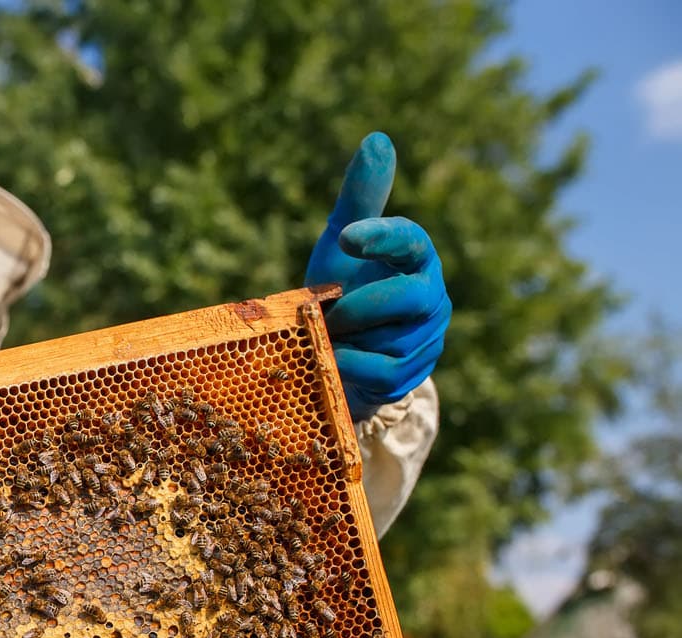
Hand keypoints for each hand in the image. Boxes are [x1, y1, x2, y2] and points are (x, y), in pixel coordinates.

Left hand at [305, 132, 450, 422]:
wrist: (339, 351)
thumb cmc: (344, 284)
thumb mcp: (342, 241)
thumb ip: (361, 198)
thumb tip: (377, 138)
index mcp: (417, 259)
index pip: (411, 241)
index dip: (382, 237)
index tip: (346, 237)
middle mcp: (431, 298)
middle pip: (409, 297)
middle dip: (363, 304)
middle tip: (328, 310)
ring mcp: (425, 340)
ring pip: (390, 339)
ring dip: (350, 338)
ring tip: (327, 334)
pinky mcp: (407, 377)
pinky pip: (378, 372)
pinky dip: (349, 366)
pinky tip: (331, 360)